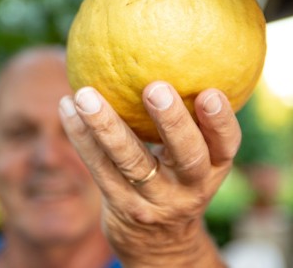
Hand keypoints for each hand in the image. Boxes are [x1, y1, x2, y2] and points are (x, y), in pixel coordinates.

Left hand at [58, 81, 239, 267]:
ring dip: (107, 126)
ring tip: (85, 95)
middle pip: (186, 157)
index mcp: (214, 168)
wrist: (157, 241)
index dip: (221, 122)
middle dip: (172, 122)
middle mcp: (190, 188)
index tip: (211, 92)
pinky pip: (98, 168)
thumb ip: (193, 120)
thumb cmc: (177, 179)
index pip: (226, 145)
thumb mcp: (197, 158)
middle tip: (155, 87)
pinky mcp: (120, 205)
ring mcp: (154, 200)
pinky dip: (81, 136)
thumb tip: (176, 50)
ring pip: (131, 162)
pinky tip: (66, 107)